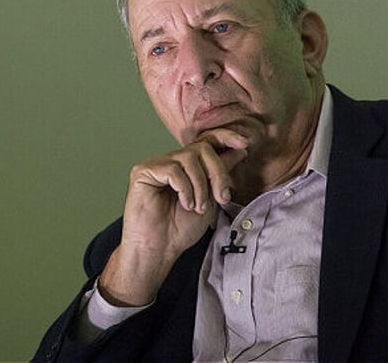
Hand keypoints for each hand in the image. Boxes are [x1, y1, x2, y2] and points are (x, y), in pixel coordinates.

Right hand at [97, 128, 248, 306]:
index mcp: (186, 166)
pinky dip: (184, 188)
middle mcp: (171, 161)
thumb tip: (239, 150)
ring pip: (189, 157)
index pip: (206, 141)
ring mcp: (156, 165)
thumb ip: (220, 174)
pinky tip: (184, 204)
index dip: (226, 138)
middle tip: (222, 197)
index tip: (244, 144)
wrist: (159, 249)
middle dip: (217, 172)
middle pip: (202, 148)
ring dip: (200, 185)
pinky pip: (172, 169)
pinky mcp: (143, 172)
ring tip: (198, 207)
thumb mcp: (210, 199)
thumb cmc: (180, 229)